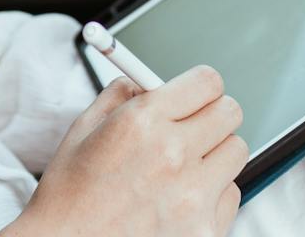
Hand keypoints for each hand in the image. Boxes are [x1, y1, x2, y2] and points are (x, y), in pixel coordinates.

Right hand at [3, 64, 244, 236]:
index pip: (207, 82)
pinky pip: (231, 195)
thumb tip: (146, 81)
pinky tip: (180, 199)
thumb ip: (120, 96)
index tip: (193, 94)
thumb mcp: (84, 130)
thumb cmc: (69, 196)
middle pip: (230, 112)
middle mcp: (173, 155)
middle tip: (191, 126)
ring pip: (236, 152)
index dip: (199, 86)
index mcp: (143, 122)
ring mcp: (193, 197)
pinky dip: (213, 192)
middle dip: (211, 114)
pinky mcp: (205, 230)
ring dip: (214, 153)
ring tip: (182, 168)